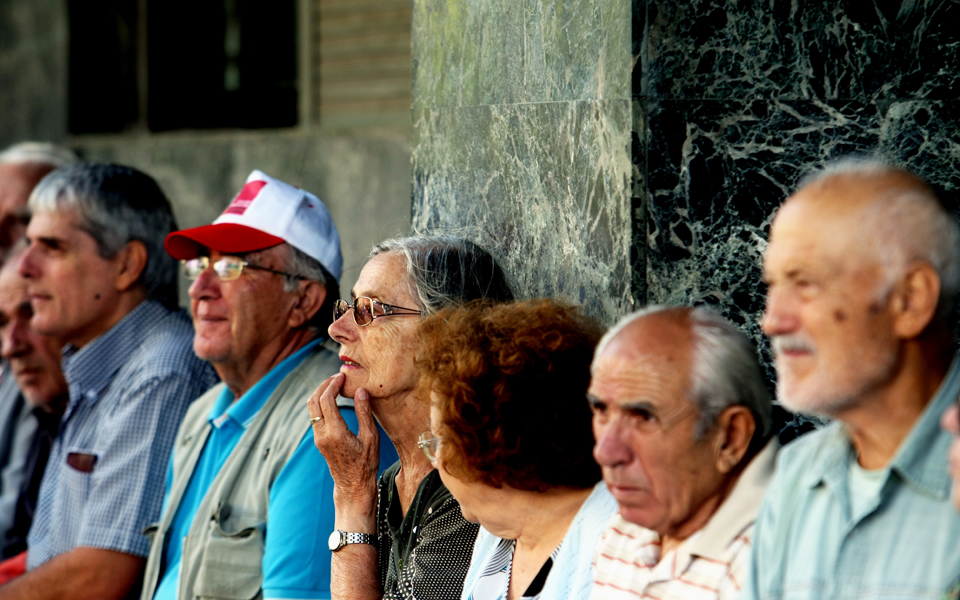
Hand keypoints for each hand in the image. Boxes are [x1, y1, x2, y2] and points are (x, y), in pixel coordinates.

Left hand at [307, 374, 380, 510]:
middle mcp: (322, 435)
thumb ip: (364, 413)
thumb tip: (360, 391)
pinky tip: (333, 399)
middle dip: (324, 385)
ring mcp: (318, 438)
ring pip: (311, 408)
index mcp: (336, 433)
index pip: (327, 400)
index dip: (333, 384)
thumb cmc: (366, 463)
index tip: (343, 377)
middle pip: (313, 401)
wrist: (353, 486)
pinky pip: (314, 415)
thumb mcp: (371, 438)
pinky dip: (321, 403)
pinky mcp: (318, 440)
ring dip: (320, 393)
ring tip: (335, 385)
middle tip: (337, 377)